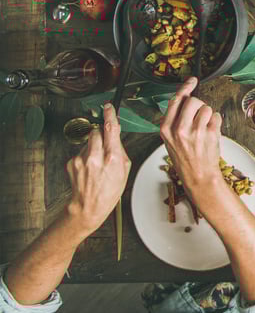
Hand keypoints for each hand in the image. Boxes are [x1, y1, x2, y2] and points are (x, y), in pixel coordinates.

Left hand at [65, 104, 130, 233]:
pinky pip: (81, 152)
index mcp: (112, 158)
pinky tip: (89, 169)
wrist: (89, 206)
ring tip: (98, 162)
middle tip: (106, 144)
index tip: (108, 106)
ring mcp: (82, 160)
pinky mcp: (72, 163)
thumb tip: (115, 137)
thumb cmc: (109, 191)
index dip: (110, 114)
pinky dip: (86, 156)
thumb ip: (120, 151)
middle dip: (101, 134)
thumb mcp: (124, 170)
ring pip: (89, 142)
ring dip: (94, 146)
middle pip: (97, 132)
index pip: (110, 128)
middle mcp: (96, 157)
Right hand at [159, 77, 224, 201]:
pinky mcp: (210, 134)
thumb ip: (175, 119)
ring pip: (206, 107)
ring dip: (208, 114)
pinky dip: (216, 122)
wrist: (198, 176)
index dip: (185, 88)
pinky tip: (211, 132)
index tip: (192, 81)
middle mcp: (179, 129)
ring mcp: (196, 132)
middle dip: (199, 105)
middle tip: (199, 115)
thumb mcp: (171, 139)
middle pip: (193, 101)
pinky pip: (216, 116)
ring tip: (204, 127)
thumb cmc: (185, 158)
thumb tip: (185, 98)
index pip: (176, 101)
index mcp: (166, 129)